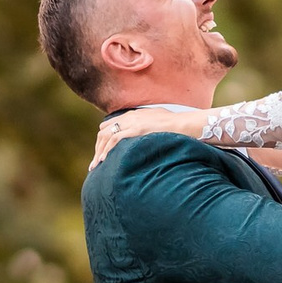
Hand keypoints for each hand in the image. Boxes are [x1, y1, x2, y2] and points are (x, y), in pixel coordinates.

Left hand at [90, 103, 206, 170]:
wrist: (186, 124)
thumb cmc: (178, 126)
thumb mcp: (160, 123)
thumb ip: (150, 127)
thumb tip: (148, 139)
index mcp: (135, 115)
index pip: (111, 126)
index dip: (104, 141)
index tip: (102, 154)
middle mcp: (130, 117)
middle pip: (105, 132)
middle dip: (98, 148)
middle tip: (95, 165)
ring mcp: (133, 123)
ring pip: (106, 136)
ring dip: (99, 152)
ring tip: (95, 167)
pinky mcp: (137, 130)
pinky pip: (115, 140)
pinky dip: (107, 150)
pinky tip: (103, 160)